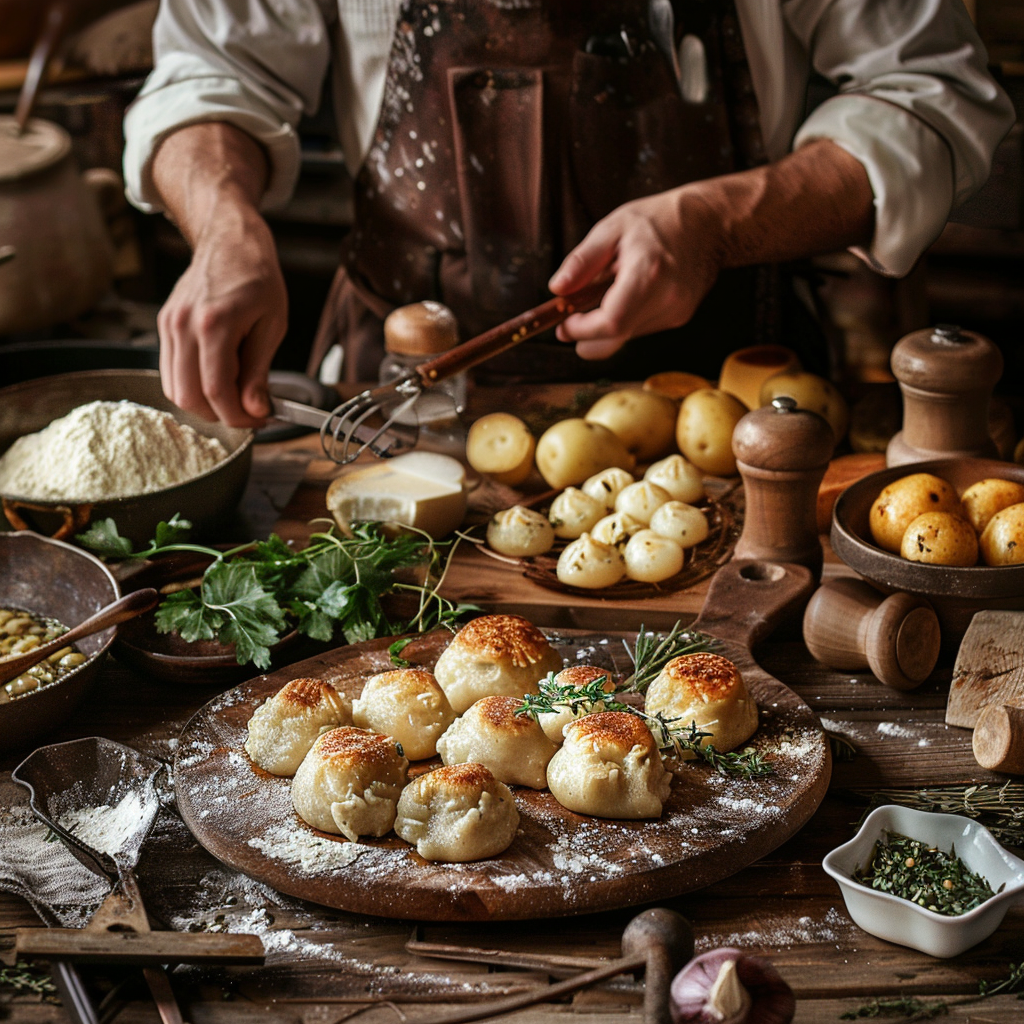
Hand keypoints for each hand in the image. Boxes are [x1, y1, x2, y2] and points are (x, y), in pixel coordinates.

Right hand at [158, 207, 286, 426]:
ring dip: (205, 405)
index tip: (260, 419)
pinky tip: (219, 380)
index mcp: (214, 324)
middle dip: (221, 416)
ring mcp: (169, 325)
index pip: (217, 391)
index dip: (239, 416)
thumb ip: (259, 371)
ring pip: (175, 389)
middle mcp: (183, 325)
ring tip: (236, 398)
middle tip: (249, 414)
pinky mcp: (164, 325)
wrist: (229, 240)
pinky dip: (193, 386)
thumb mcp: (272, 326)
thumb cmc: (257, 278)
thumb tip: (255, 410)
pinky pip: (171, 372)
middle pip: (189, 397)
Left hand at [548, 186, 724, 360]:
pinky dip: (625, 319)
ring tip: (606, 292)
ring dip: (607, 326)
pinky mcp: (679, 317)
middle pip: (617, 338)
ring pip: (627, 336)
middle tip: (570, 322)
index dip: (582, 330)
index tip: (564, 324)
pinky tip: (628, 294)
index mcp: (648, 272)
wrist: (708, 222)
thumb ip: (582, 261)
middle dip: (588, 337)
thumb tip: (558, 288)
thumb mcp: (612, 228)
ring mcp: (676, 311)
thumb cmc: (659, 220)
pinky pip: (641, 329)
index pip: (612, 322)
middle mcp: (667, 298)